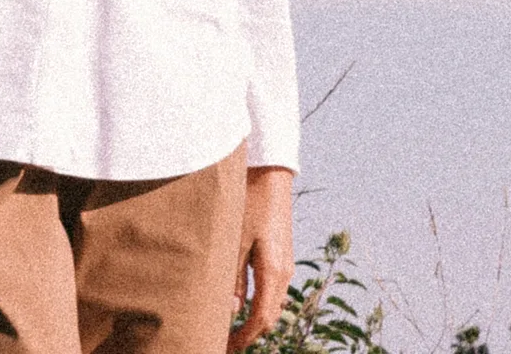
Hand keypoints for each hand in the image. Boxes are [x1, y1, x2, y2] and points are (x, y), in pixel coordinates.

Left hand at [229, 165, 294, 352]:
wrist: (270, 173)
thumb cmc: (248, 202)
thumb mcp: (233, 239)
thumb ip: (232, 276)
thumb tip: (231, 310)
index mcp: (273, 271)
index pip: (262, 318)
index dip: (245, 337)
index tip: (226, 346)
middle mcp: (284, 271)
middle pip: (270, 315)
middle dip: (250, 331)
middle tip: (225, 340)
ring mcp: (285, 262)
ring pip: (272, 302)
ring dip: (254, 316)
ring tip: (230, 324)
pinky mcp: (281, 253)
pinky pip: (272, 287)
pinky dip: (258, 300)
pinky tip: (240, 300)